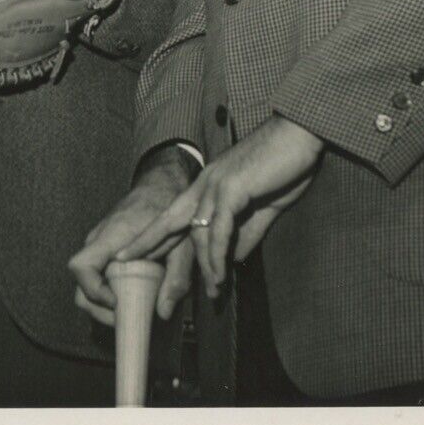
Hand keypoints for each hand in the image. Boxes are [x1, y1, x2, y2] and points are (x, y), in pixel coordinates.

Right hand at [69, 148, 196, 326]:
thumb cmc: (171, 208)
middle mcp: (98, 239)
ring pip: (84, 280)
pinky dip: (105, 290)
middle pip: (79, 281)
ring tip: (128, 311)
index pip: (81, 265)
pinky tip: (128, 296)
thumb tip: (162, 313)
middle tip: (125, 319)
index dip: (93, 291)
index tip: (117, 303)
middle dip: (97, 307)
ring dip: (101, 302)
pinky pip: (95, 273)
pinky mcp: (103, 247)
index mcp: (113, 236)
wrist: (161, 184)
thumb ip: (176, 277)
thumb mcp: (184, 243)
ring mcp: (98, 243)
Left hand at [114, 114, 322, 298]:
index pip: (175, 214)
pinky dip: (218, 255)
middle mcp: (206, 184)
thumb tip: (232, 259)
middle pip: (168, 219)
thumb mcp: (264, 206)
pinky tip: (220, 274)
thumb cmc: (285, 165)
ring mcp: (216, 184)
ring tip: (213, 291)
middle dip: (145, 241)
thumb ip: (246, 232)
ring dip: (205, 266)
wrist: (301, 133)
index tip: (133, 251)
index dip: (154, 233)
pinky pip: (218, 229)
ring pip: (197, 232)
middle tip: (122, 262)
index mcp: (210, 185)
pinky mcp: (231, 188)